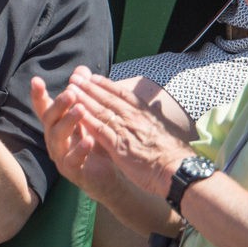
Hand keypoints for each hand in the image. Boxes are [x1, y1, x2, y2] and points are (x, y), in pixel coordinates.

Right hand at [31, 68, 126, 202]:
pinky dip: (80, 149)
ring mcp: (60, 156)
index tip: (36, 80)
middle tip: (71, 92)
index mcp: (57, 125)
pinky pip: (72, 160)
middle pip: (49, 120)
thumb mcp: (90, 116)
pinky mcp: (72, 171)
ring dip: (68, 122)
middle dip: (58, 105)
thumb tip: (81, 69)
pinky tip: (89, 140)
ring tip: (81, 110)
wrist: (107, 175)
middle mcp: (54, 139)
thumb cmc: (95, 143)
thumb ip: (84, 93)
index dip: (38, 95)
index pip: (44, 108)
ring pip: (57, 138)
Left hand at [64, 70, 194, 197]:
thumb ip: (155, 117)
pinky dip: (87, 120)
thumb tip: (158, 106)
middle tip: (75, 76)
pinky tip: (76, 113)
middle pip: (107, 98)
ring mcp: (125, 130)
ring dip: (83, 99)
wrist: (177, 170)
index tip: (93, 77)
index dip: (105, 84)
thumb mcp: (164, 129)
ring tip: (70, 89)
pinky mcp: (119, 146)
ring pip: (100, 111)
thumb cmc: (172, 153)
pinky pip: (99, 130)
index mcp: (144, 112)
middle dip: (89, 86)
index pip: (121, 94)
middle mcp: (133, 117)